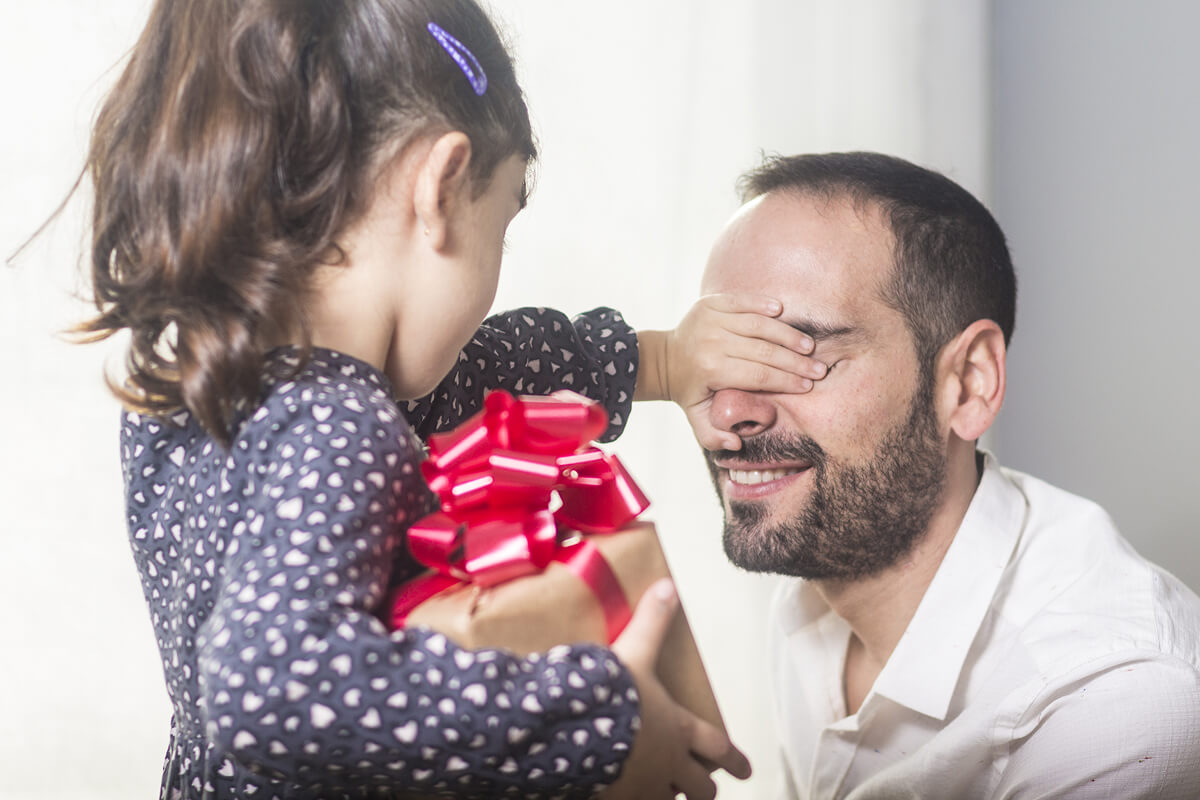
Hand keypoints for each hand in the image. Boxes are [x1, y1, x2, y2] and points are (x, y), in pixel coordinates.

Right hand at [604, 579, 751, 799]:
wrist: (579, 729)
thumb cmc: (614, 695)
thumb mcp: (635, 652)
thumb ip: (652, 622)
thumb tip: (667, 588)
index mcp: (680, 729)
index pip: (719, 747)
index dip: (734, 759)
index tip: (745, 769)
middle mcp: (671, 763)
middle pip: (702, 788)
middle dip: (705, 790)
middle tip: (706, 791)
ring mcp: (647, 788)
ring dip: (671, 798)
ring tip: (664, 796)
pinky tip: (622, 796)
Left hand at [656, 294, 826, 450]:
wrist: (664, 359)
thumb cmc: (690, 391)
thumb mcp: (696, 418)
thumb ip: (713, 437)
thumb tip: (736, 443)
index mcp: (711, 369)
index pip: (759, 375)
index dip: (786, 381)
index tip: (808, 386)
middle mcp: (712, 341)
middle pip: (764, 351)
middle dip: (795, 362)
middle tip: (819, 369)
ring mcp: (711, 318)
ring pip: (758, 324)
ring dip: (787, 334)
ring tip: (809, 346)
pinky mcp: (711, 301)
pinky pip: (743, 300)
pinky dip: (763, 304)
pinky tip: (782, 311)